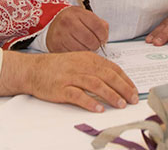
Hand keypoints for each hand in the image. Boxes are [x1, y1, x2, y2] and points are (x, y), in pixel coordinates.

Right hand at [0, 50, 137, 112]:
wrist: (33, 69)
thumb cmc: (58, 67)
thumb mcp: (79, 61)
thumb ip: (95, 68)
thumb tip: (115, 79)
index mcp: (89, 58)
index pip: (112, 68)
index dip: (125, 79)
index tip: (134, 90)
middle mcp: (82, 66)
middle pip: (107, 76)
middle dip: (123, 88)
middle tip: (133, 99)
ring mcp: (71, 77)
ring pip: (96, 85)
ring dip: (110, 95)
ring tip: (120, 104)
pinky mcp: (61, 88)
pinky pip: (78, 95)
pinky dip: (90, 102)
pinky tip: (99, 109)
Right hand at [46, 6, 108, 52]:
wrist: (52, 22)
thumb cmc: (71, 19)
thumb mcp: (85, 15)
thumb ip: (98, 23)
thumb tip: (105, 37)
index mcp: (77, 13)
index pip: (98, 26)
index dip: (103, 35)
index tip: (103, 38)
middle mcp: (68, 23)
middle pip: (91, 40)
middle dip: (96, 45)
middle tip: (94, 44)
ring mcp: (61, 35)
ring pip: (82, 50)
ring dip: (87, 51)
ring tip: (85, 46)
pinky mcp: (56, 46)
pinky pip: (73, 55)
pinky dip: (78, 55)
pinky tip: (77, 49)